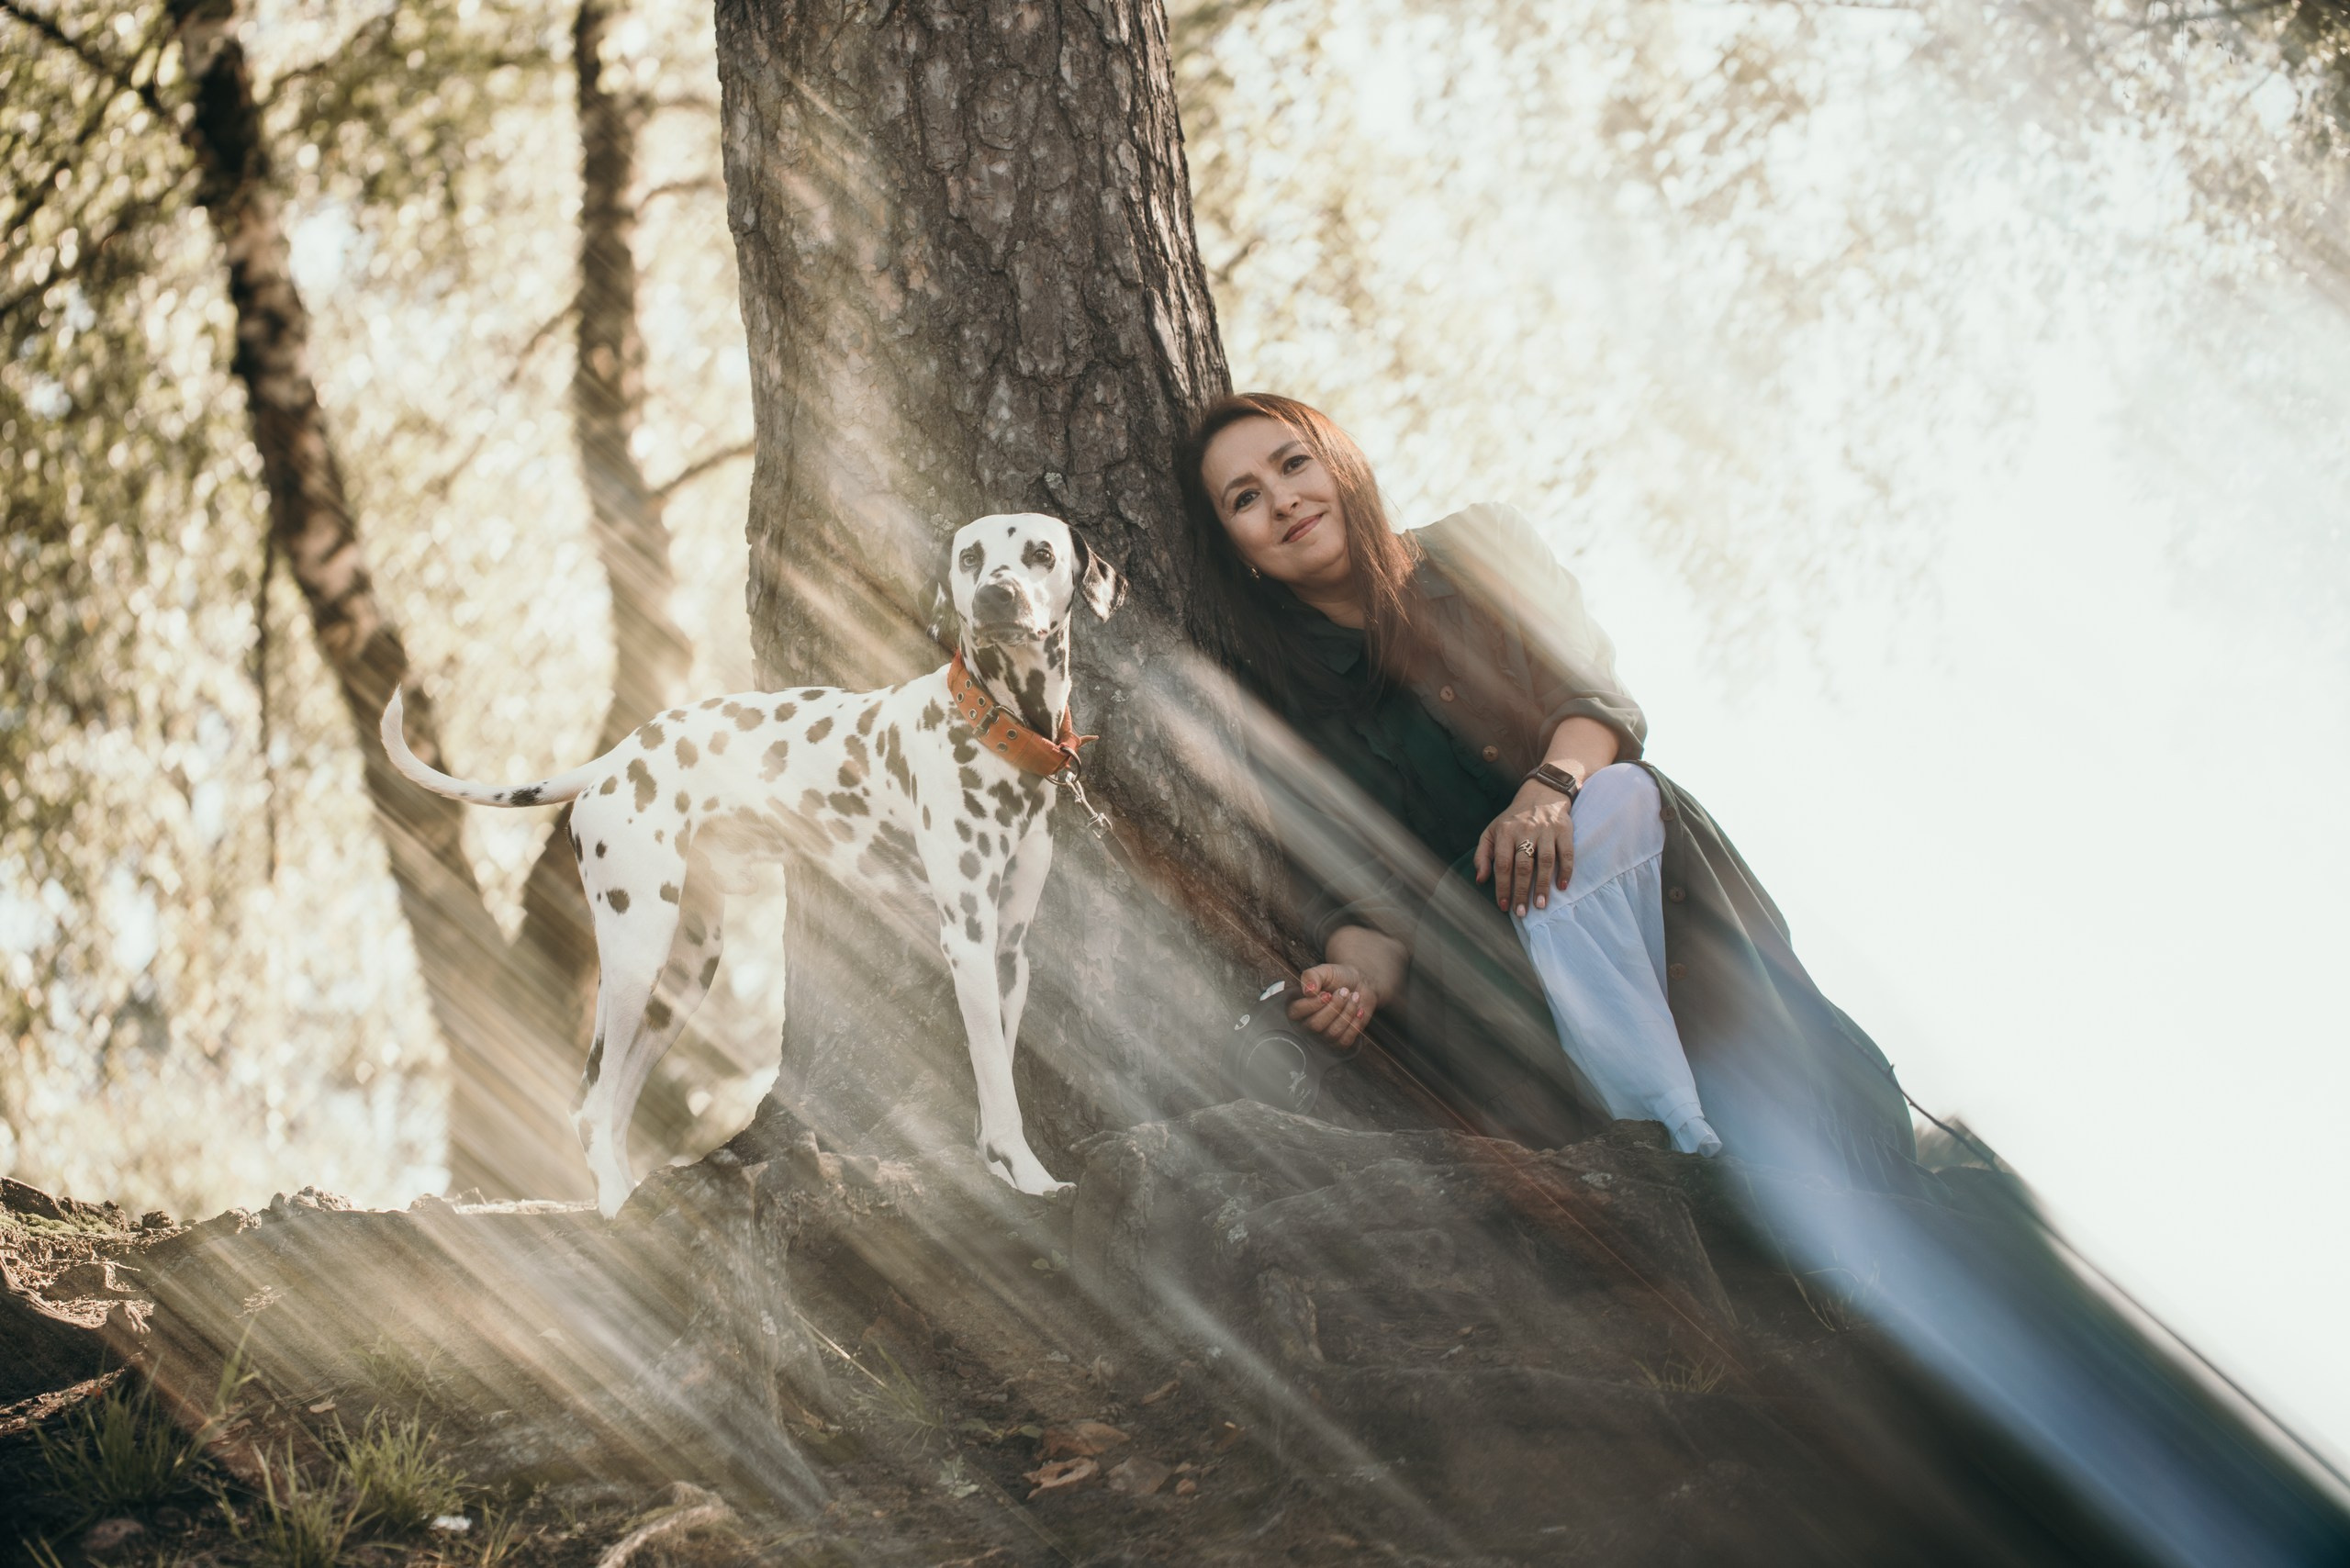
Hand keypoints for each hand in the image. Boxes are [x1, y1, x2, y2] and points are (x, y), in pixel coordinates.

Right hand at [1289, 963, 1378, 1048]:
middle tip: (1344, 991)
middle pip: (1315, 1025)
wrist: (1360, 983)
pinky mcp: (1339, 1041)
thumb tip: (1308, 990)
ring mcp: (1323, 1035)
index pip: (1296, 1012)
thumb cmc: (1339, 977)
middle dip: (1335, 1006)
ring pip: (1332, 1033)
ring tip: (1354, 996)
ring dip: (1347, 1012)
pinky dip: (1355, 1024)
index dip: (1313, 1005)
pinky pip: (1345, 1041)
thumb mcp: (1324, 971)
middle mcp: (1307, 1023)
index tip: (1327, 994)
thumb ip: (1312, 976)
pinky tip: (1358, 1010)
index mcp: (1298, 1005)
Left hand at [1476, 781, 1575, 917]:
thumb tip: (1481, 880)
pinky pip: (1567, 853)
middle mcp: (1526, 830)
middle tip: (1522, 912)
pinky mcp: (1564, 829)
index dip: (1503, 887)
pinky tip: (1562, 886)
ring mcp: (1546, 830)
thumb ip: (1483, 855)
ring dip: (1543, 884)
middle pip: (1523, 865)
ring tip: (1541, 904)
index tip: (1504, 906)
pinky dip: (1566, 870)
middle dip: (1521, 891)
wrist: (1541, 793)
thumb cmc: (1513, 819)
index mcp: (1505, 831)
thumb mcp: (1492, 831)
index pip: (1503, 864)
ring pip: (1545, 861)